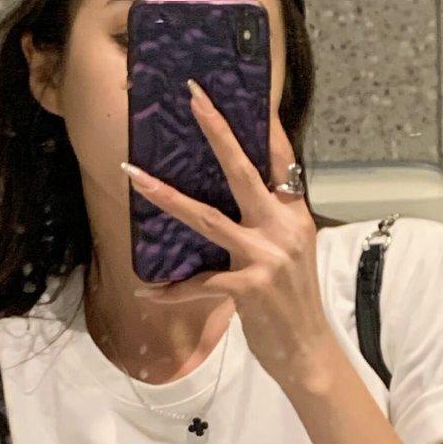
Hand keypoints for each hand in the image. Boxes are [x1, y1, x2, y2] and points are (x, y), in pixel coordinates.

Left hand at [120, 79, 338, 385]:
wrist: (308, 349)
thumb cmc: (293, 301)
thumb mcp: (290, 252)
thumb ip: (267, 222)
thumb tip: (237, 196)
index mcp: (293, 215)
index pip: (279, 159)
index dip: (262, 124)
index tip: (242, 94)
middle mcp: (282, 228)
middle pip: (241, 171)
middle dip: (215, 131)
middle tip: (192, 99)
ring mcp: (267, 256)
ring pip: (206, 217)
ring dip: (165, 196)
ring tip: (134, 176)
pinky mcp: (250, 287)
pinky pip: (200, 282)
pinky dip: (171, 290)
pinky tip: (146, 291)